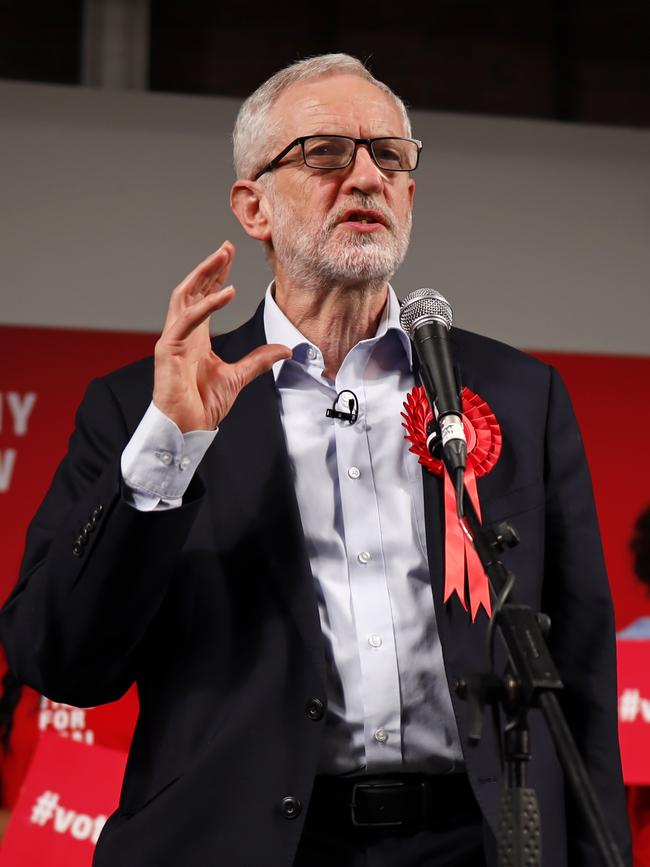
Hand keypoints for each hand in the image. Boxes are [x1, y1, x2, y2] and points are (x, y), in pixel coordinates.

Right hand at [153, 241, 290, 431]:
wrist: (187, 427)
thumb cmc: (202, 404)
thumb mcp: (239, 377)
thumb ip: (259, 360)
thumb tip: (285, 349)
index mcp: (196, 337)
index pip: (204, 298)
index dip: (216, 277)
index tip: (229, 257)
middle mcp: (183, 333)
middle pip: (193, 290)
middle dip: (209, 267)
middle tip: (227, 247)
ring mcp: (173, 339)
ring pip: (185, 296)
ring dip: (204, 275)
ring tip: (222, 257)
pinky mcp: (168, 349)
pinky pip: (188, 320)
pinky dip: (206, 305)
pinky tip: (226, 293)